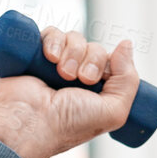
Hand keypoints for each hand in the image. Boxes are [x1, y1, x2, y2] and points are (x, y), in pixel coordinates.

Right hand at [0, 29, 138, 157]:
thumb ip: (128, 81)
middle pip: (93, 47)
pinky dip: (54, 39)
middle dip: (90, 60)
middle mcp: (74, 76)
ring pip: (73, 37)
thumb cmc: (68, 124)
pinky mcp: (33, 55)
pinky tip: (51, 56)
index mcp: (93, 90)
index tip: (95, 80)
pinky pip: (50, 33)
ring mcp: (53, 65)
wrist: (28, 124)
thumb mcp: (113, 112)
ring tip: (61, 73)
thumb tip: (126, 44)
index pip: (109, 61)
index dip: (106, 64)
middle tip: (78, 79)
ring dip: (73, 51)